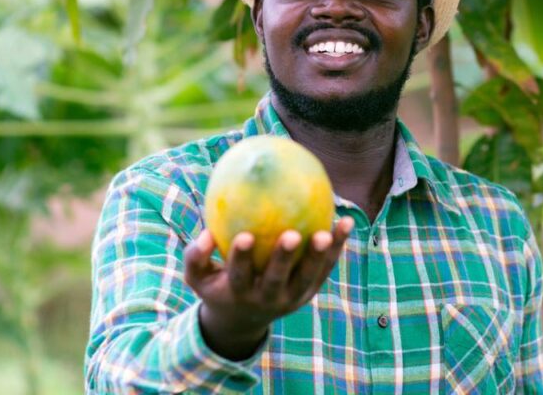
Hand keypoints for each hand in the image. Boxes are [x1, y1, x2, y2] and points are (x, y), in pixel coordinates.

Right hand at [184, 217, 353, 358]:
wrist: (243, 319)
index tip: (244, 236)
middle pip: (277, 279)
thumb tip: (207, 233)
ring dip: (319, 255)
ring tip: (328, 232)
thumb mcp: (199, 278)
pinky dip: (337, 247)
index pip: (239, 276)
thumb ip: (196, 256)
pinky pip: (325, 268)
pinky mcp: (309, 292)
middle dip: (285, 258)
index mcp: (238, 292)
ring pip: (307, 277)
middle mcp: (266, 298)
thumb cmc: (218, 286)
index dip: (241, 258)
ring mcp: (291, 297)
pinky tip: (347, 222)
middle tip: (292, 234)